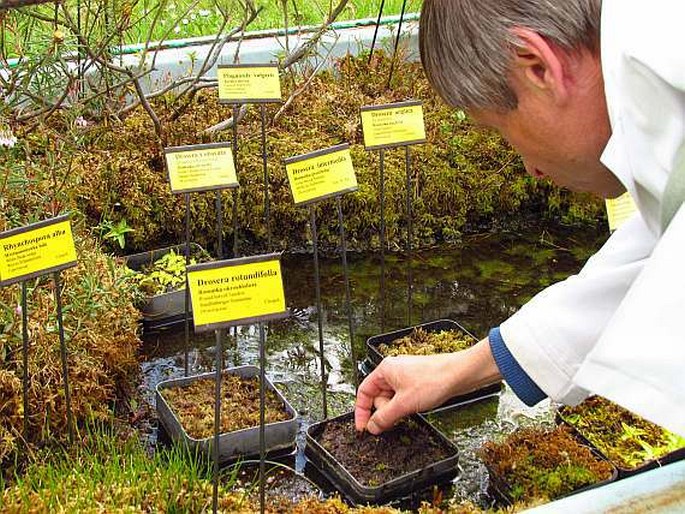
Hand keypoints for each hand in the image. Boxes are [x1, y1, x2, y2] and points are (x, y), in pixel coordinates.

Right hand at [354, 338, 501, 433]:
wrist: (459, 374)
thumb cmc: (434, 380)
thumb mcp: (403, 404)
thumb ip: (384, 417)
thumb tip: (372, 427)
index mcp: (384, 370)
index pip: (364, 392)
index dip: (361, 411)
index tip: (363, 427)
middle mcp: (392, 371)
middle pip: (378, 396)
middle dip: (384, 411)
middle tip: (394, 419)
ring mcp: (405, 376)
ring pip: (391, 398)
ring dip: (396, 409)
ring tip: (409, 411)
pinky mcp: (416, 382)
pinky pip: (403, 397)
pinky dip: (405, 406)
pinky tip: (414, 409)